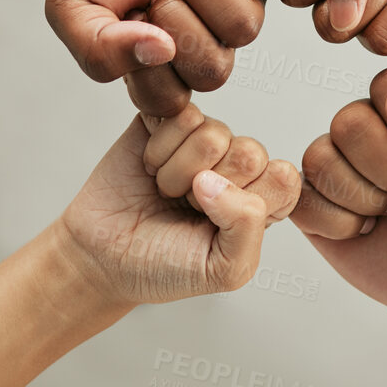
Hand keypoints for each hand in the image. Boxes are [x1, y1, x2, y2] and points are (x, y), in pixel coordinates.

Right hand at [47, 0, 284, 115]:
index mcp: (161, 58)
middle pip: (213, 71)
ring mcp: (238, 0)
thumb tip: (159, 54)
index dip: (147, 65)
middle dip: (178, 25)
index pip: (169, 101)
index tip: (127, 17)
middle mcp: (205, 36)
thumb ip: (99, 51)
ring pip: (243, 28)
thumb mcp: (71, 5)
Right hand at [56, 104, 300, 305]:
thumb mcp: (223, 270)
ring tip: (166, 190)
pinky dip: (160, 149)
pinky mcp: (169, 122)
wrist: (102, 256)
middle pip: (251, 152)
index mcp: (260, 202)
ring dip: (179, 172)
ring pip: (214, 133)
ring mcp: (203, 142)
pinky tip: (150, 168)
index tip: (216, 225)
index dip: (248, 201)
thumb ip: (247, 228)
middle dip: (208, 189)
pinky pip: (181, 115)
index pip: (284, 179)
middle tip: (185, 207)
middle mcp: (236, 168)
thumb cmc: (164, 267)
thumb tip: (218, 181)